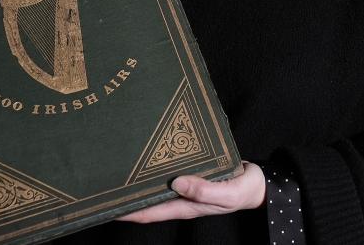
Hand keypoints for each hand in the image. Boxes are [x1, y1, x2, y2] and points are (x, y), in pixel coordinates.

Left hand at [118, 162, 265, 222]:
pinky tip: (149, 152)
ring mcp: (186, 185)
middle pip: (147, 198)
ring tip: (120, 164)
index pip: (149, 212)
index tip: (105, 204)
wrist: (259, 183)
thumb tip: (177, 183)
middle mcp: (181, 197)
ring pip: (156, 183)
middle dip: (127, 193)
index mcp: (186, 206)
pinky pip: (170, 170)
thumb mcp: (228, 193)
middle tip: (104, 180)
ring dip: (140, 178)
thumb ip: (205, 191)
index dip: (127, 211)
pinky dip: (158, 165)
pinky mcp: (193, 172)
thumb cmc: (244, 190)